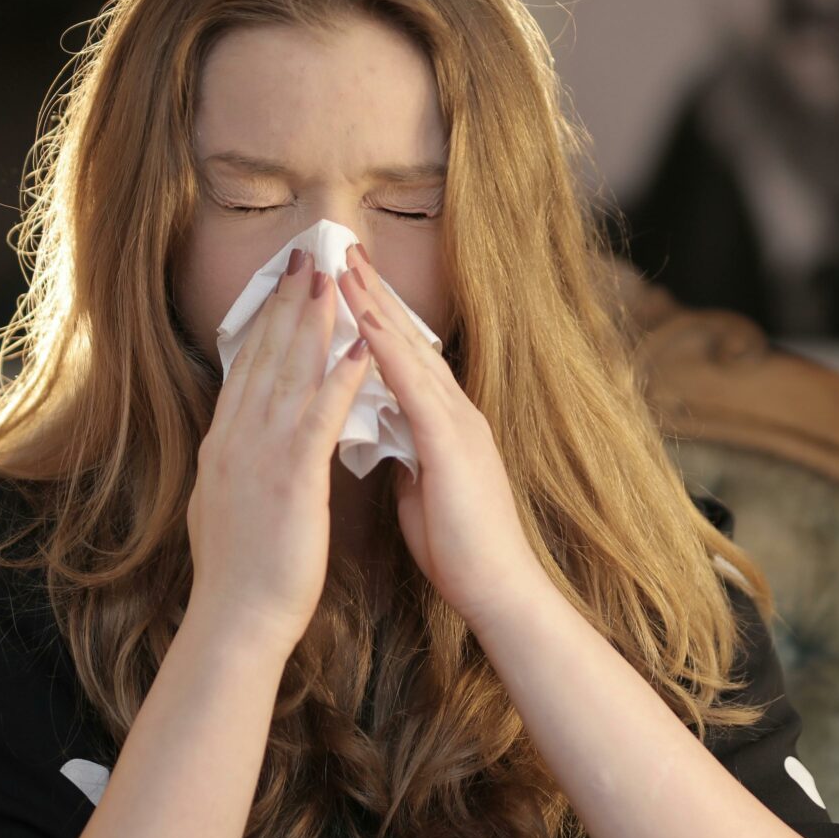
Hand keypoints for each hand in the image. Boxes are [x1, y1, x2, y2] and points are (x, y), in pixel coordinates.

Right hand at [187, 248, 380, 658]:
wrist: (236, 620)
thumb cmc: (238, 576)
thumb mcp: (227, 507)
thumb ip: (236, 469)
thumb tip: (238, 448)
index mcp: (225, 446)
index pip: (247, 370)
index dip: (267, 324)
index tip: (284, 286)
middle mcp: (237, 439)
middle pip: (265, 357)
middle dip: (288, 304)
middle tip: (308, 257)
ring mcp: (261, 455)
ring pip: (289, 373)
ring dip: (313, 322)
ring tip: (333, 279)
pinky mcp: (291, 477)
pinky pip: (319, 416)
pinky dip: (340, 377)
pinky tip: (358, 347)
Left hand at [334, 244, 549, 627]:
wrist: (498, 590)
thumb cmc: (460, 549)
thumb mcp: (423, 488)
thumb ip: (406, 452)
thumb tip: (383, 431)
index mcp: (445, 423)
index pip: (405, 358)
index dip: (376, 317)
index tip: (346, 282)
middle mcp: (455, 411)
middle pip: (408, 339)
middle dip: (373, 292)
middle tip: (340, 247)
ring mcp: (458, 423)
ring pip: (411, 351)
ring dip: (376, 305)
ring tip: (344, 265)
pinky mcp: (453, 444)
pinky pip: (415, 388)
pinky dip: (387, 350)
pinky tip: (363, 321)